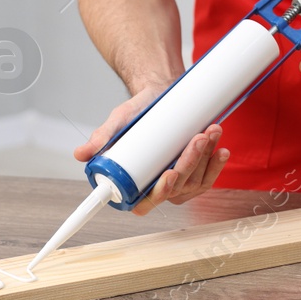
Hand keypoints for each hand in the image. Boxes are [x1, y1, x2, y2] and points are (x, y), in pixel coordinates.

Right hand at [75, 85, 232, 215]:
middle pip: (176, 189)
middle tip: (197, 139)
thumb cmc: (137, 114)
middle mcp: (157, 187)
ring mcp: (179, 183)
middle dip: (190, 164)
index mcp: (135, 183)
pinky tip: (220, 148)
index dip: (158, 194)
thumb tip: (80, 154)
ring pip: (195, 182)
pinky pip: (208, 178)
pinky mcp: (196, 174)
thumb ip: (102, 138)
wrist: (159, 96)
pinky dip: (216, 163)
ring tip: (209, 131)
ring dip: (205, 159)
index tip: (169, 173)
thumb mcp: (118, 122)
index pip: (144, 203)